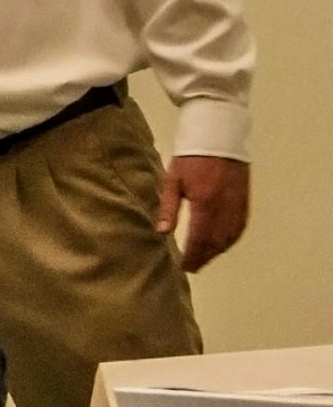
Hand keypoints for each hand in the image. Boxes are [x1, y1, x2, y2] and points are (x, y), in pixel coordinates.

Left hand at [155, 155, 249, 272]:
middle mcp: (224, 209)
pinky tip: (221, 245)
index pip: (199, 238)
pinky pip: (240, 228)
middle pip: (216, 242)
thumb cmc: (190, 159)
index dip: (193, 256)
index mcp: (205, 204)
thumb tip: (162, 232)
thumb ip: (168, 208)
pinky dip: (230, 241)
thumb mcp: (173, 180)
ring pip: (229, 238)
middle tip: (192, 267)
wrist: (218, 139)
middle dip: (204, 257)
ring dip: (217, 251)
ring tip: (203, 259)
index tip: (185, 266)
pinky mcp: (245, 203)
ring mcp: (238, 207)